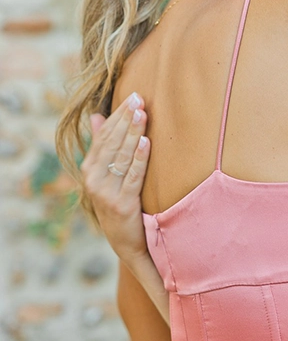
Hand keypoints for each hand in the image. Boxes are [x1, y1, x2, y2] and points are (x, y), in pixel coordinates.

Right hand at [81, 92, 150, 271]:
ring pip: (121, 156)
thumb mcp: (107, 175)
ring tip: (142, 113)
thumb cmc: (118, 203)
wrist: (126, 243)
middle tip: (139, 98)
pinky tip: (145, 142)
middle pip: (112, 143)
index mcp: (89, 170)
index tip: (132, 97)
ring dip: (133, 133)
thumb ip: (102, 146)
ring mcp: (106, 193)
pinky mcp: (122, 204)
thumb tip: (97, 116)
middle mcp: (93, 180)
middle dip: (126, 119)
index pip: (104, 136)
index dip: (117, 116)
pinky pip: (133, 176)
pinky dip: (139, 158)